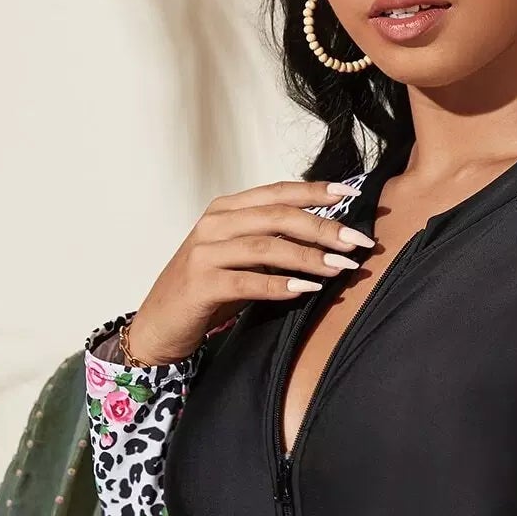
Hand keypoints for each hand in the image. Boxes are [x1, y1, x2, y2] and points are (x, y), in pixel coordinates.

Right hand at [125, 178, 376, 364]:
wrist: (160, 324)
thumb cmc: (207, 291)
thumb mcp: (240, 258)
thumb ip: (272, 242)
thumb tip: (328, 238)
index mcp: (225, 211)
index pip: (277, 192)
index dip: (315, 191)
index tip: (352, 193)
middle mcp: (213, 224)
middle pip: (277, 217)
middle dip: (323, 227)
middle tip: (357, 241)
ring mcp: (204, 253)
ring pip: (266, 247)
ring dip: (308, 256)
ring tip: (340, 266)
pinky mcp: (200, 284)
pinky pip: (248, 281)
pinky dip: (280, 285)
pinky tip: (306, 289)